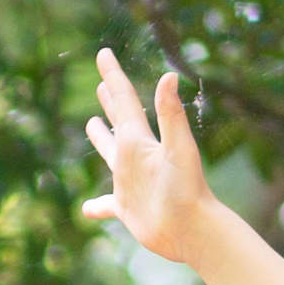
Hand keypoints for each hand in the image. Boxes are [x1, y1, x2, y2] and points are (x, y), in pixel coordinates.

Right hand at [84, 47, 227, 267]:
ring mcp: (131, 182)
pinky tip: (87, 209)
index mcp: (141, 141)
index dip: (114, 76)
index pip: (125, 101)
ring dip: (102, 139)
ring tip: (92, 124)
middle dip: (111, 101)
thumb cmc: (187, 191)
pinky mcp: (127, 209)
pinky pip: (106, 205)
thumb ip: (170, 115)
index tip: (103, 53)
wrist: (195, 231)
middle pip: (120, 121)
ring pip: (110, 155)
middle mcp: (135, 157)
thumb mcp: (178, 149)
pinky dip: (96, 206)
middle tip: (104, 84)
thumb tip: (169, 75)